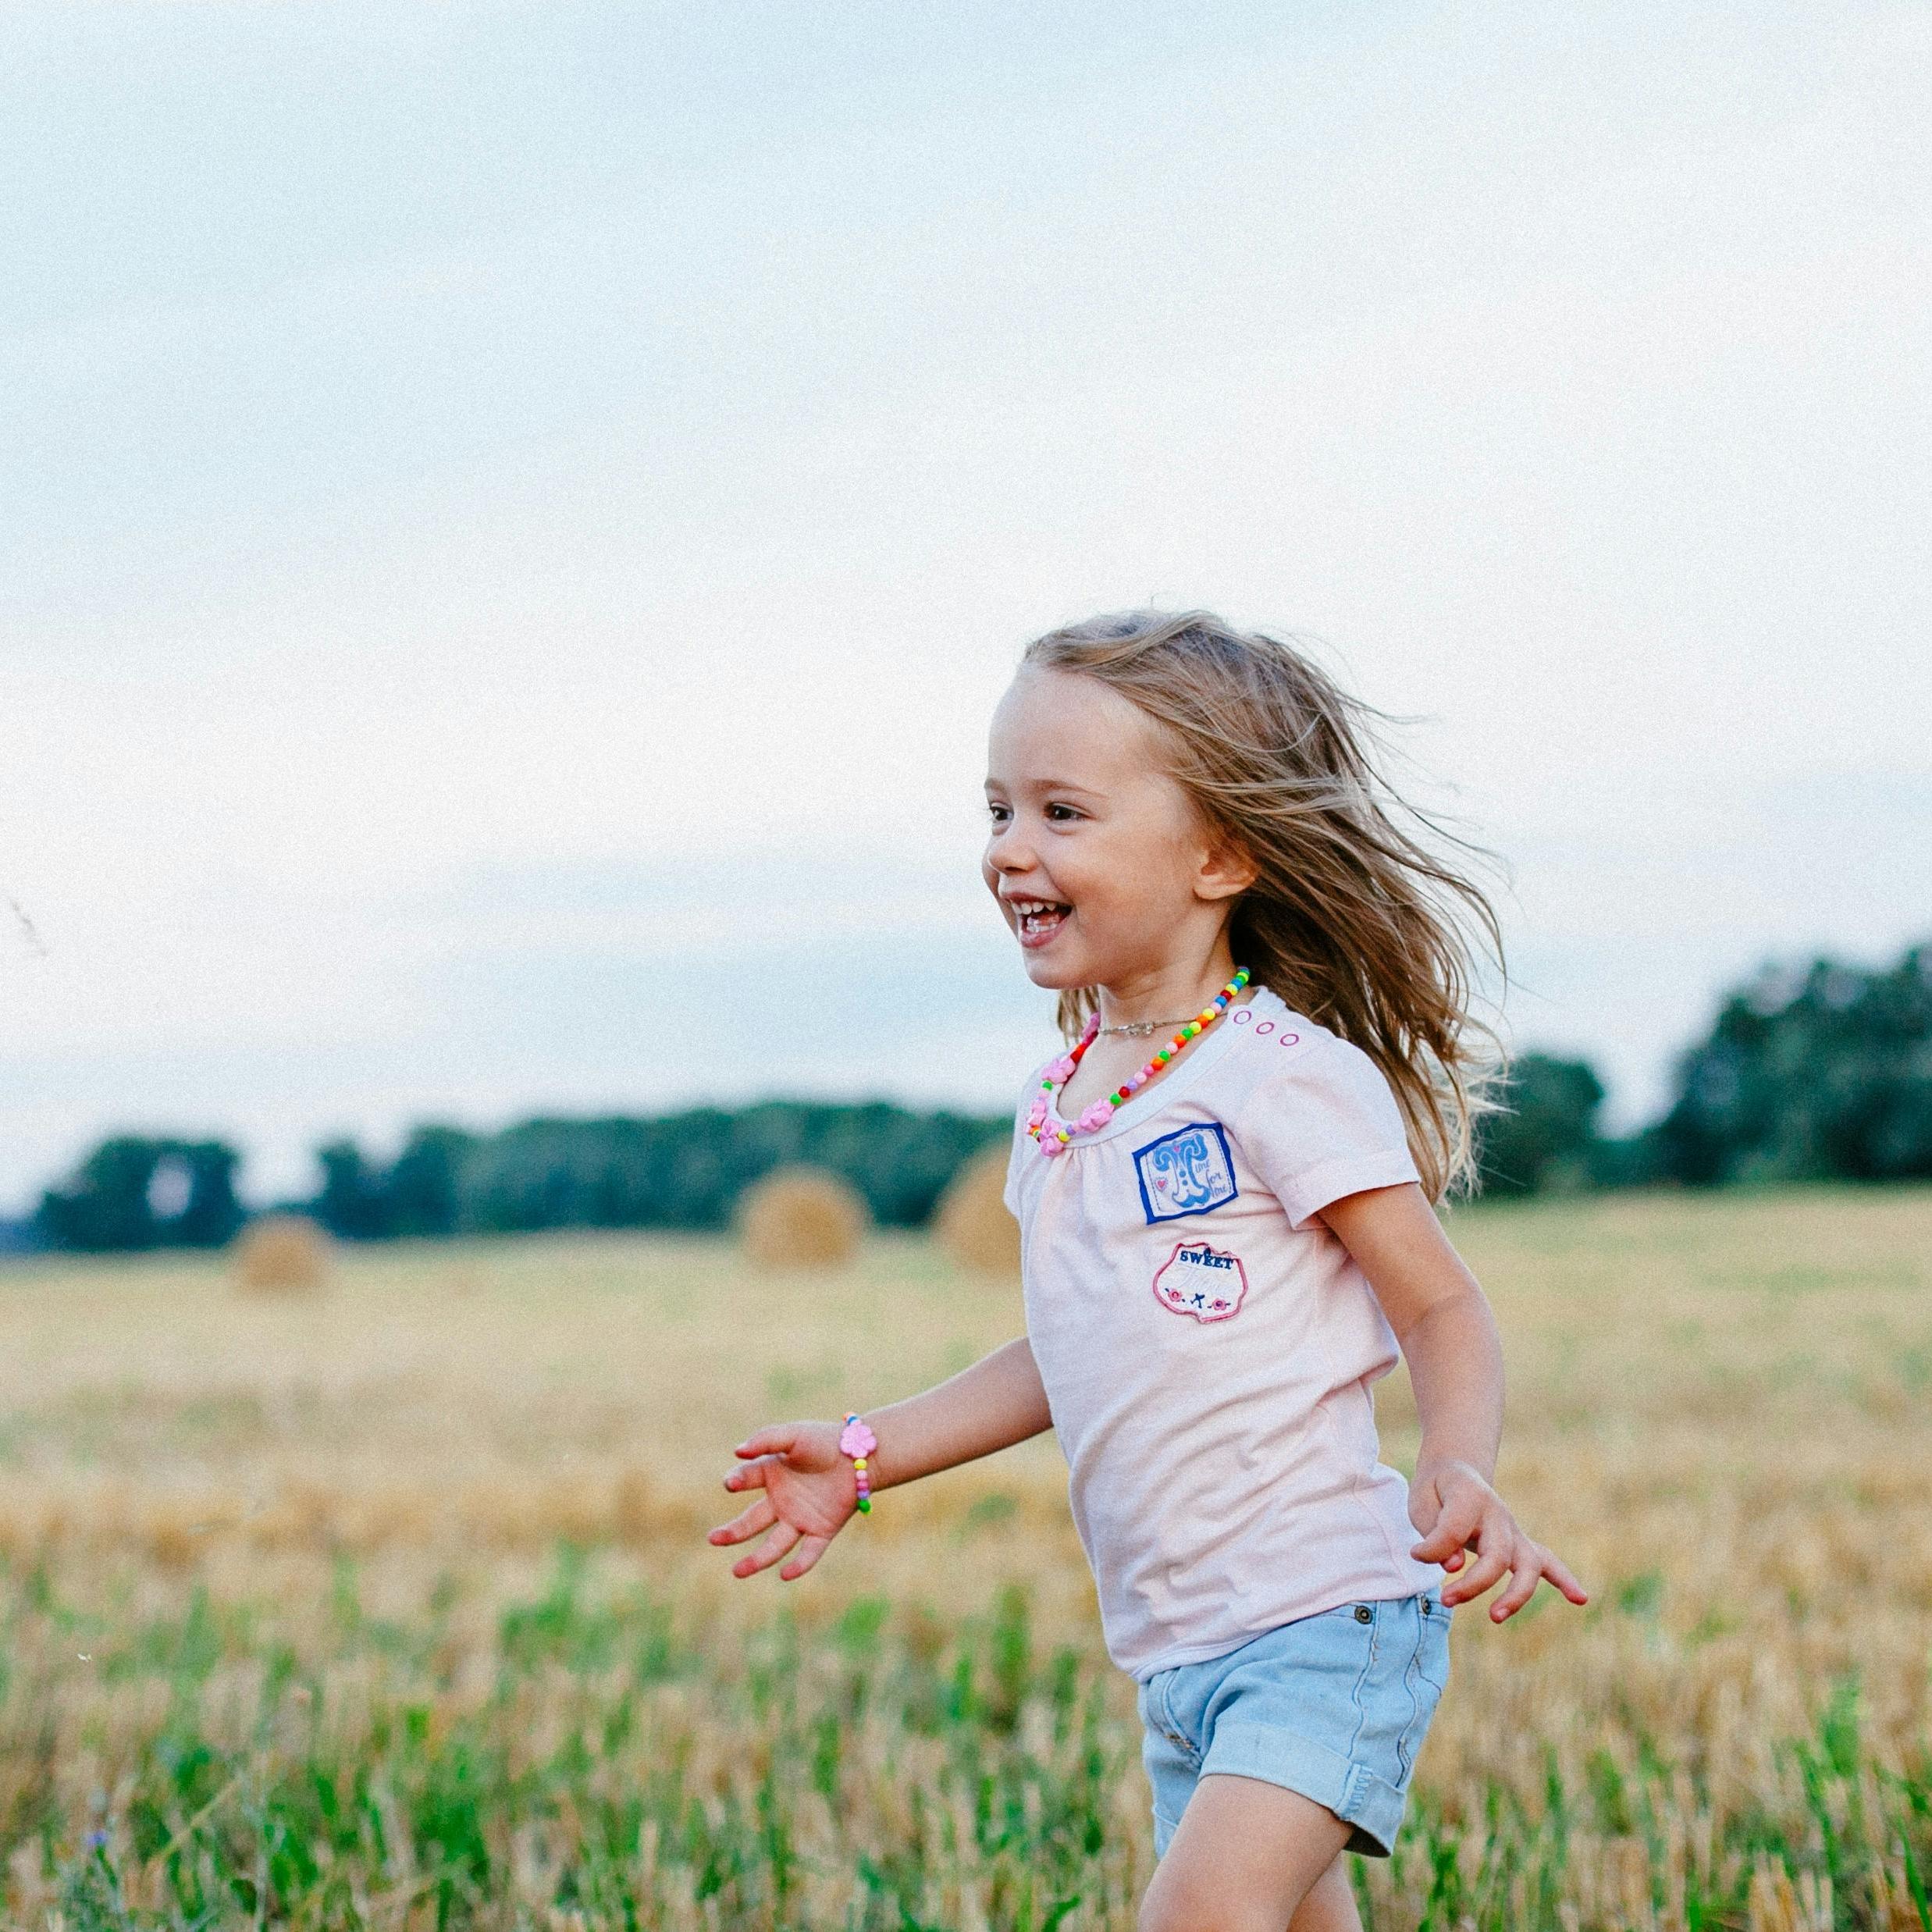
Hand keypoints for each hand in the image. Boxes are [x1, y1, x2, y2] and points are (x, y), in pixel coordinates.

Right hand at [707, 1419, 859, 1582]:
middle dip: (732, 1532)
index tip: (731, 1483)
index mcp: (771, 1474)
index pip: (746, 1479)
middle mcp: (781, 1501)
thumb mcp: (794, 1435)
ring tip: (737, 1572)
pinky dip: (799, 1565)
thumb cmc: (824, 1441)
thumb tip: (737, 1451)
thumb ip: (766, 1439)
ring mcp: (800, 1518)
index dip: (737, 1481)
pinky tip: (786, 1574)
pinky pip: (808, 1552)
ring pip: (775, 1544)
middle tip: (713, 1539)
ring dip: (757, 1559)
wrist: (861, 1454)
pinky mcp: (822, 1530)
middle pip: (752, 1521)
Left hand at [1409, 1460, 1588, 1622]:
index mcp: (1470, 1495)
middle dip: (1473, 1584)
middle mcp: (1498, 1513)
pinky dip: (1564, 1580)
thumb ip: (1435, 1534)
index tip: (1416, 1554)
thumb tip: (1454, 1566)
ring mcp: (1513, 1530)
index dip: (1433, 1548)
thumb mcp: (1421, 1503)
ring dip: (1516, 1594)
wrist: (1454, 1473)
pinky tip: (1580, 1598)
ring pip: (1529, 1564)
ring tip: (1496, 1616)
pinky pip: (1548, 1562)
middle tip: (1446, 1599)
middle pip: (1497, 1555)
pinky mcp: (1520, 1544)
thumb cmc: (1435, 1493)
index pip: (1455, 1529)